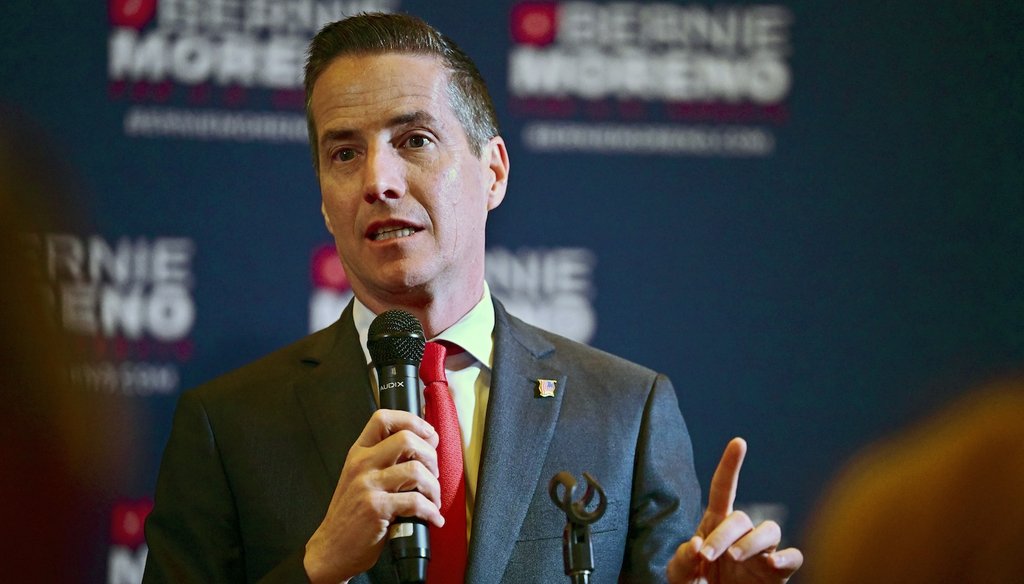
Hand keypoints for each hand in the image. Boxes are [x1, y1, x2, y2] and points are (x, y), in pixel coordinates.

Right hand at [303, 409, 443, 583]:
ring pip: (416, 470)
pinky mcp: (376, 508)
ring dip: (433, 487)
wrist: (332, 549)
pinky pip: (416, 501)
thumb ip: (386, 459)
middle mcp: (362, 465)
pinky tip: (432, 518)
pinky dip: (431, 511)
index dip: (412, 421)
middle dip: (431, 456)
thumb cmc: (352, 514)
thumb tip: (427, 442)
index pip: (383, 418)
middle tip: (433, 474)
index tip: (428, 435)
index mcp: (359, 453)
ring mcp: (367, 486)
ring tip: (433, 500)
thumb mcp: (361, 478)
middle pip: (407, 439)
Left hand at [667, 438, 802, 583]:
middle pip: (741, 518)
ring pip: (770, 531)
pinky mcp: (778, 573)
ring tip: (735, 556)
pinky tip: (773, 564)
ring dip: (752, 542)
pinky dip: (787, 558)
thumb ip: (682, 560)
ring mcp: (762, 553)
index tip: (738, 442)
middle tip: (708, 555)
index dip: (730, 465)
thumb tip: (696, 545)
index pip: (723, 489)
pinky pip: (794, 557)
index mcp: (716, 525)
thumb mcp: (679, 575)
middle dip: (723, 534)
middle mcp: (742, 534)